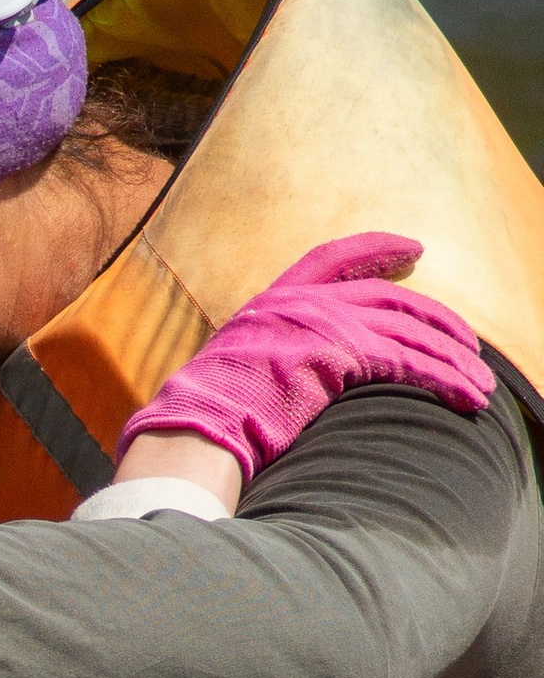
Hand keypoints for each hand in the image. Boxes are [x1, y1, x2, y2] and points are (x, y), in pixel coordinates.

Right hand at [113, 232, 490, 484]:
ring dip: (454, 359)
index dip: (377, 249)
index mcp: (272, 301)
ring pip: (410, 330)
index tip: (414, 248)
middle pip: (390, 297)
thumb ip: (270, 361)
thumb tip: (290, 381)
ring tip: (482, 386)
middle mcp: (300, 302)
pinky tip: (467, 397)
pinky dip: (444, 379)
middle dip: (439, 320)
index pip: (333, 257)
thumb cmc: (208, 417)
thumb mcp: (237, 373)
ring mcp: (319, 322)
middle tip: (471, 346)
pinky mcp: (340, 352)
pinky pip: (409, 361)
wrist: (195, 429)